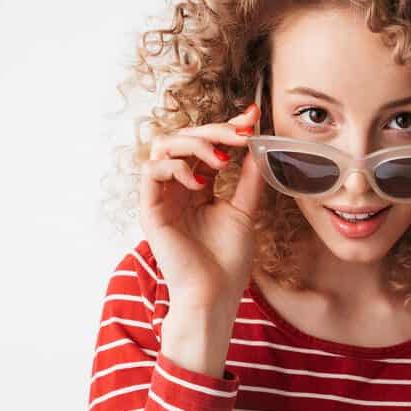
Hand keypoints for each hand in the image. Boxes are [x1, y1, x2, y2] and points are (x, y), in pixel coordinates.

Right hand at [138, 103, 266, 319]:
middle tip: (242, 134)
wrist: (215, 294)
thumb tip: (259, 147)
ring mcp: (162, 196)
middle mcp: (177, 186)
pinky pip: (152, 170)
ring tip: (221, 160)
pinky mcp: (150, 209)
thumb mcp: (245, 210)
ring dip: (195, 144)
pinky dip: (176, 167)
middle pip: (185, 137)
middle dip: (215, 130)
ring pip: (164, 145)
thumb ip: (249, 178)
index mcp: (198, 185)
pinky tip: (200, 184)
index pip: (207, 144)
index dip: (226, 127)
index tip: (251, 116)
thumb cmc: (227, 260)